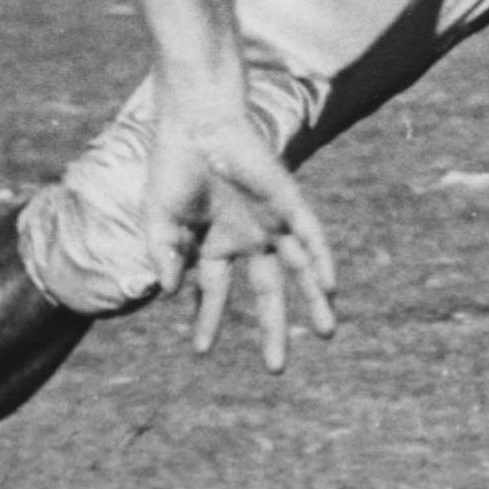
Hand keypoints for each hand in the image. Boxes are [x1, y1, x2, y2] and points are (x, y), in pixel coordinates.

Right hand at [141, 74, 336, 372]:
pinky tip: (328, 287)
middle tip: (277, 368)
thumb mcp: (160, 220)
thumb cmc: (173, 163)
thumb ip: (165, 256)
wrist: (194, 120)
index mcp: (213, 240)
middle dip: (273, 329)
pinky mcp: (287, 200)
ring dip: (314, 301)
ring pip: (299, 268)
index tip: (201, 352)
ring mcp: (269, 219)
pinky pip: (310, 235)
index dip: (206, 320)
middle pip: (266, 291)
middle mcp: (246, 235)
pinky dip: (321, 260)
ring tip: (329, 334)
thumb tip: (170, 293)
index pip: (213, 291)